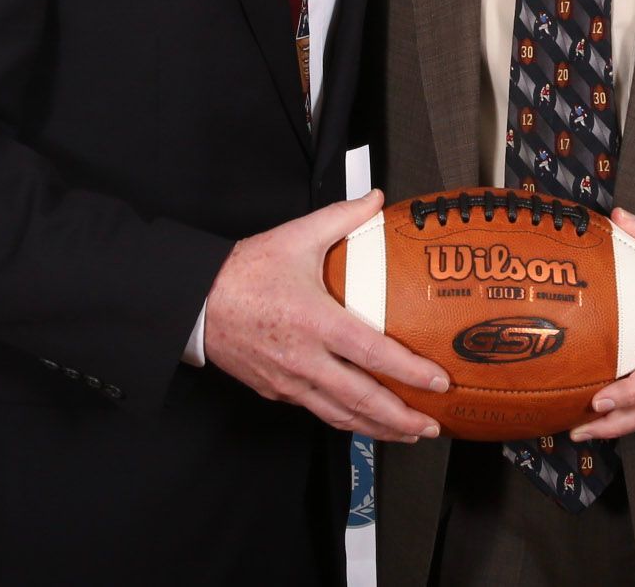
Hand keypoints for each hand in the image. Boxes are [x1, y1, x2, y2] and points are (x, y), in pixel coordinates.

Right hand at [204, 189, 448, 441]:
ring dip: (378, 429)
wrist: (195, 302)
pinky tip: (363, 420)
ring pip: (340, 416)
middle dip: (401, 419)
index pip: (372, 353)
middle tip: (432, 426)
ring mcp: (289, 381)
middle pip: (361, 400)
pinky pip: (318, 411)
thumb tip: (376, 200)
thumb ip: (341, 217)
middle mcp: (305, 359)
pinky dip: (346, 420)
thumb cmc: (244, 271)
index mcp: (315, 321)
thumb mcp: (297, 236)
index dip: (410, 371)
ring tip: (408, 433)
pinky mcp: (276, 391)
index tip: (439, 382)